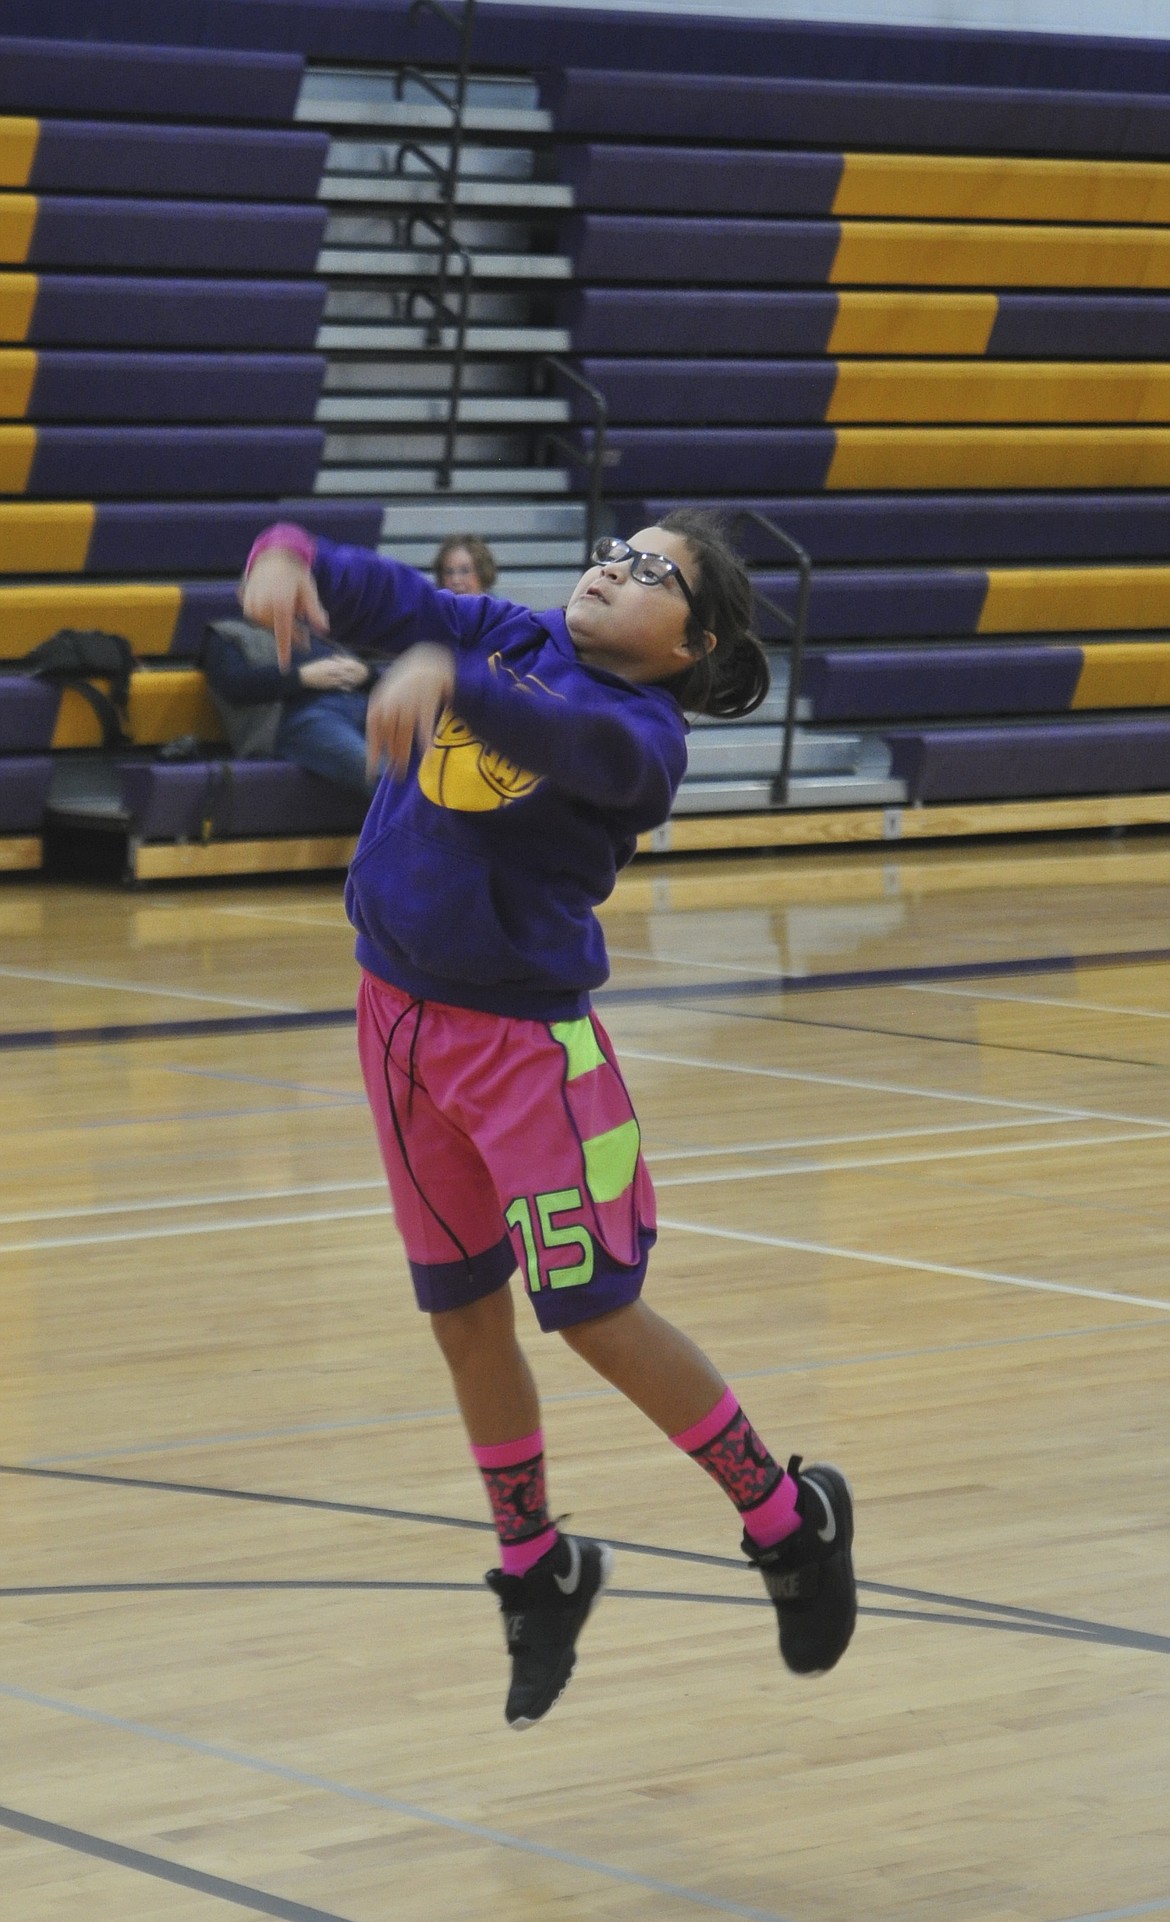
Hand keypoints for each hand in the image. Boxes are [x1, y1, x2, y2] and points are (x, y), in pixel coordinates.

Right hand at [240, 550, 328, 668]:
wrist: (273, 557)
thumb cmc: (294, 574)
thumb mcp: (309, 590)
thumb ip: (315, 610)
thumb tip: (324, 629)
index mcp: (280, 603)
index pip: (284, 633)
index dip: (284, 651)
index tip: (284, 667)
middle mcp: (263, 605)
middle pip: (278, 630)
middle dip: (291, 631)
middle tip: (302, 629)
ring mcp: (252, 604)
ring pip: (268, 625)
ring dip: (279, 622)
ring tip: (286, 604)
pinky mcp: (245, 603)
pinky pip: (259, 618)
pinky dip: (269, 616)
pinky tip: (275, 602)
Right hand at [297, 654, 368, 691]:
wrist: (306, 676)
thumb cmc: (313, 668)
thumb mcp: (322, 662)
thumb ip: (330, 661)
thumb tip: (335, 658)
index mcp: (331, 664)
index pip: (344, 664)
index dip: (350, 666)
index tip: (356, 666)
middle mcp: (332, 670)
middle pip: (346, 672)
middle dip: (353, 673)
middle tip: (360, 675)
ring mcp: (331, 678)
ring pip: (344, 679)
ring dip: (350, 681)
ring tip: (357, 682)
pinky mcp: (329, 684)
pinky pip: (339, 686)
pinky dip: (345, 687)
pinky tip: (349, 689)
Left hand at [365, 643, 455, 780]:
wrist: (426, 662)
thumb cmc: (406, 683)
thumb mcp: (388, 696)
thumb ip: (383, 717)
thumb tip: (381, 745)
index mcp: (379, 702)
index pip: (373, 732)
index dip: (372, 752)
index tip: (372, 771)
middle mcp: (391, 704)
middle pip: (389, 736)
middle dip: (391, 756)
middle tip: (394, 774)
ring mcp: (408, 703)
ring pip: (404, 734)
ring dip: (403, 753)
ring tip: (403, 769)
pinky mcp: (426, 703)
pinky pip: (424, 727)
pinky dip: (425, 741)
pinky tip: (427, 755)